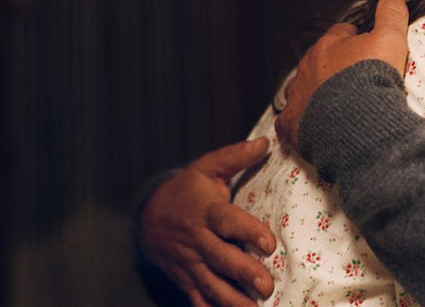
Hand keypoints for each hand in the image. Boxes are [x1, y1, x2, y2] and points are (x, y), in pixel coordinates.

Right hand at [138, 138, 275, 306]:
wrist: (146, 215)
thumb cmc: (187, 189)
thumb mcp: (207, 168)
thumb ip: (235, 156)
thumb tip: (265, 142)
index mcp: (205, 210)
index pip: (228, 221)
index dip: (248, 232)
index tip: (269, 243)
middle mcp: (197, 239)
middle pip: (221, 258)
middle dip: (244, 272)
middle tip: (267, 285)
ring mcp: (189, 262)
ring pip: (211, 284)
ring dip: (232, 299)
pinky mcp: (185, 278)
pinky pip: (197, 299)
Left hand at [276, 0, 408, 147]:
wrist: (355, 121)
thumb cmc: (372, 80)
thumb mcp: (391, 40)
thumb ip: (392, 15)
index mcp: (330, 45)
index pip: (340, 33)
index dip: (355, 39)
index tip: (366, 47)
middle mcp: (308, 66)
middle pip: (319, 60)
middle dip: (334, 66)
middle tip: (354, 79)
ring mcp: (298, 94)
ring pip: (302, 87)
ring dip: (316, 92)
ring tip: (335, 103)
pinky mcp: (292, 122)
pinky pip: (291, 118)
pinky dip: (302, 120)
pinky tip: (315, 125)